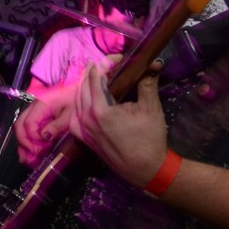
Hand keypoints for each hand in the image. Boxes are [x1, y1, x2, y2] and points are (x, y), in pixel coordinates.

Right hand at [13, 90, 73, 166]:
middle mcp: (33, 107)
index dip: (34, 138)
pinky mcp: (38, 115)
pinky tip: (31, 151)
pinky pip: (29, 128)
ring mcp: (34, 111)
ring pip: (22, 128)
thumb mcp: (70, 113)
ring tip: (27, 159)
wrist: (79, 89)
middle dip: (24, 143)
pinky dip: (29, 140)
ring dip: (24, 143)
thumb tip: (44, 137)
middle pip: (20, 125)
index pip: (29, 124)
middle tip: (32, 156)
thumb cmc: (76, 99)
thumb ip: (56, 125)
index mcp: (41, 104)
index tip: (43, 147)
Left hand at [70, 63, 167, 188]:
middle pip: (84, 84)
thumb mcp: (151, 108)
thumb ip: (147, 82)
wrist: (145, 170)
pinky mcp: (83, 137)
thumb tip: (153, 63)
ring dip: (88, 84)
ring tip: (103, 77)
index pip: (97, 76)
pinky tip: (91, 99)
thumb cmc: (149, 139)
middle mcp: (86, 117)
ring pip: (78, 98)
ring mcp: (82, 129)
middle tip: (114, 65)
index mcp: (101, 109)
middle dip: (97, 71)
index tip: (120, 57)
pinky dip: (81, 102)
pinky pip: (75, 113)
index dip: (107, 62)